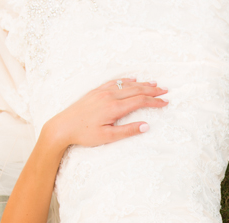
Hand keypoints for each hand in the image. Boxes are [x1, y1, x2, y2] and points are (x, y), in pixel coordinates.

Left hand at [44, 78, 167, 147]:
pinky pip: (114, 82)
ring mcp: (102, 91)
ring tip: (154, 84)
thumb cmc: (84, 134)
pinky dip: (126, 80)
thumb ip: (128, 131)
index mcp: (114, 108)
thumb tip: (146, 126)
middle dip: (152, 91)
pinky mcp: (96, 91)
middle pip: (136, 90)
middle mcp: (109, 96)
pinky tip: (132, 80)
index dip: (154, 102)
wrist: (62, 126)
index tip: (165, 103)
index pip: (139, 101)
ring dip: (141, 84)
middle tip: (165, 91)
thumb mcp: (107, 137)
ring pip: (126, 84)